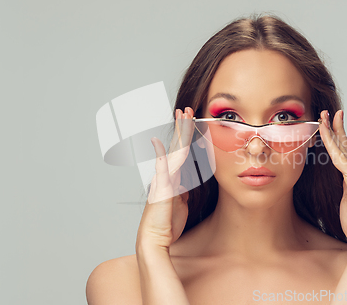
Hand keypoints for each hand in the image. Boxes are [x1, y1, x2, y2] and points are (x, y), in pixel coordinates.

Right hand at [136, 107, 194, 251]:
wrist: (155, 238)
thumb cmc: (168, 222)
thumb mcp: (182, 202)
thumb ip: (184, 188)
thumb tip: (189, 180)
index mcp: (174, 177)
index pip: (183, 152)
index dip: (187, 136)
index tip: (191, 121)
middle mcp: (167, 174)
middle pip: (177, 146)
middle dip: (182, 127)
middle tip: (186, 109)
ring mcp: (163, 179)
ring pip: (173, 151)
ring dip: (178, 133)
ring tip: (182, 116)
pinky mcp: (161, 188)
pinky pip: (161, 168)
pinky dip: (160, 154)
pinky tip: (158, 142)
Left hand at [319, 110, 346, 250]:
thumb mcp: (345, 198)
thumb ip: (344, 184)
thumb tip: (341, 177)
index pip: (341, 150)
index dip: (334, 135)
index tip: (327, 121)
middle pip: (343, 146)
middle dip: (335, 127)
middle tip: (327, 111)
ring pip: (343, 151)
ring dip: (337, 133)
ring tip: (331, 117)